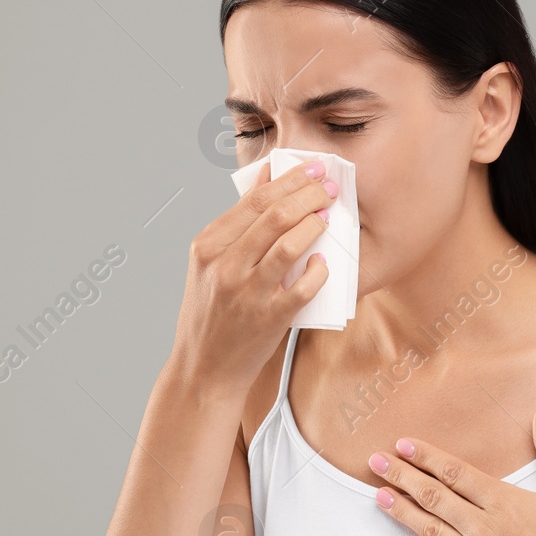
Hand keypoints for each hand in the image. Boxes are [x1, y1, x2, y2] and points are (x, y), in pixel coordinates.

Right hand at [169, 158, 336, 394]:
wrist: (205, 368)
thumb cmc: (213, 311)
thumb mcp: (211, 262)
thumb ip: (239, 221)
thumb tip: (267, 176)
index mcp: (209, 245)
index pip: (256, 199)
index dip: (292, 179)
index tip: (316, 168)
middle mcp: (225, 265)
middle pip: (276, 215)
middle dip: (311, 195)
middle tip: (331, 189)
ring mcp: (247, 293)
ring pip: (290, 245)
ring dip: (316, 226)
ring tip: (328, 219)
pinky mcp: (269, 318)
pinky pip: (304, 286)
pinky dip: (319, 271)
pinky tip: (323, 262)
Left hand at [367, 405, 535, 535]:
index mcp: (505, 503)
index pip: (456, 474)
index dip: (427, 458)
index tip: (402, 445)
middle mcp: (485, 530)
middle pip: (435, 498)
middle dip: (402, 477)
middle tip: (375, 463)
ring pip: (432, 532)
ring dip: (403, 513)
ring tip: (380, 498)